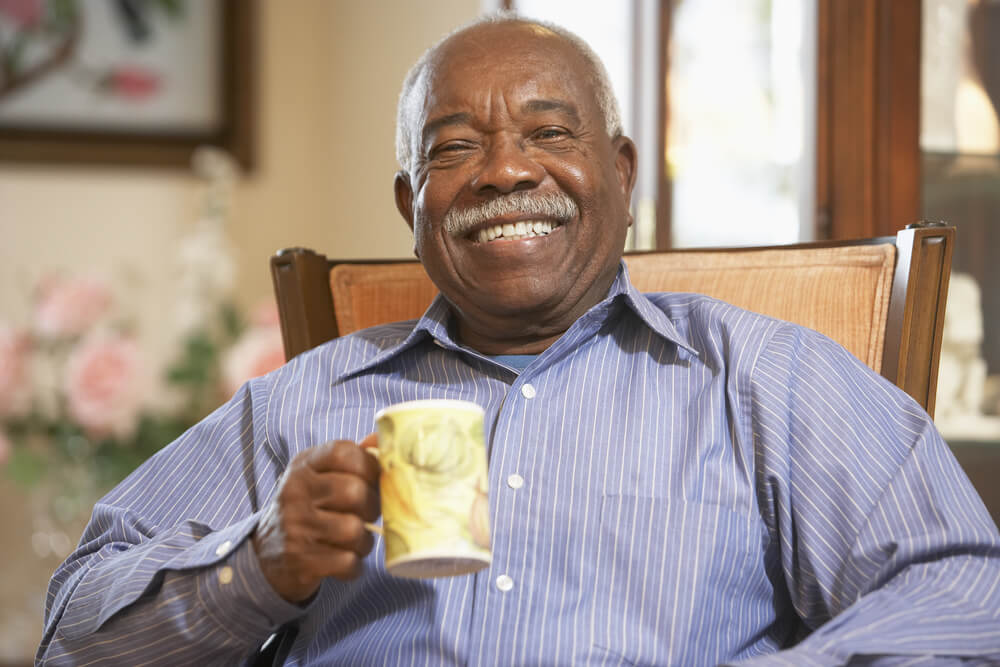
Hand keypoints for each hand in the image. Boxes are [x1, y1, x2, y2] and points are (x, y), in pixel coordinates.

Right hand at [252, 434, 380, 602]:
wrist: (266, 554)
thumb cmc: (307, 508)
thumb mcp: (320, 476)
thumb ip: (351, 458)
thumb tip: (379, 439)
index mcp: (303, 465)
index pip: (345, 452)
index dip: (370, 466)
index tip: (373, 481)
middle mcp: (295, 491)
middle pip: (355, 493)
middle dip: (372, 508)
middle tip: (367, 515)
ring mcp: (295, 526)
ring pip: (354, 530)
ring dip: (364, 541)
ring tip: (356, 541)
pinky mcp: (299, 560)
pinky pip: (347, 562)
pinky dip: (354, 566)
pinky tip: (346, 561)